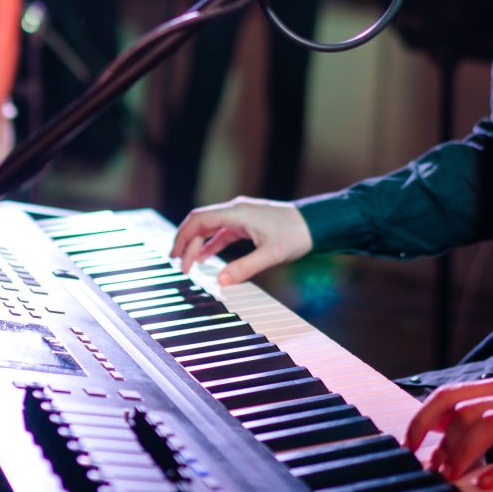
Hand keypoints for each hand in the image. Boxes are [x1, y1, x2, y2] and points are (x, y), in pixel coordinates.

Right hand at [169, 196, 312, 284]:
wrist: (316, 223)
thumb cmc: (295, 234)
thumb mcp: (270, 254)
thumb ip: (244, 268)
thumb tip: (220, 281)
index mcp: (237, 213)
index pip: (200, 220)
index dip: (184, 238)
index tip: (176, 258)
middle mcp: (235, 210)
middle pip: (200, 222)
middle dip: (186, 241)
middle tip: (177, 264)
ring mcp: (241, 215)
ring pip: (210, 226)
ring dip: (197, 243)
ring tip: (186, 263)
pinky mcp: (247, 223)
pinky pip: (221, 231)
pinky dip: (211, 243)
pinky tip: (204, 257)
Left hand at [405, 378, 492, 489]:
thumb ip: (472, 415)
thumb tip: (433, 429)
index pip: (449, 394)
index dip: (424, 418)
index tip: (410, 443)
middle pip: (465, 411)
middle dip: (443, 442)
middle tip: (436, 468)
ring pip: (490, 425)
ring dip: (465, 452)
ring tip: (454, 475)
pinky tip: (487, 482)